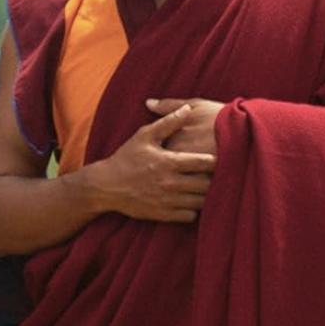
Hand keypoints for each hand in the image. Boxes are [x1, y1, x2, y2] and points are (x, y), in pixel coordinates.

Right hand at [89, 105, 216, 223]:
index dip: (216, 160)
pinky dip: (194, 209)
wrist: (106, 185)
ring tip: (206, 187)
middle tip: (218, 174)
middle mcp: (170, 183)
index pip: (204, 162)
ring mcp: (167, 201)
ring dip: (206, 195)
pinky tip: (192, 200)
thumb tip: (188, 108)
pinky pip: (190, 216)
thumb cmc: (127, 157)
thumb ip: (168, 122)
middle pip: (207, 184)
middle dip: (215, 178)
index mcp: (168, 162)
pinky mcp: (162, 215)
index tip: (219, 156)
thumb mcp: (145, 136)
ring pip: (201, 202)